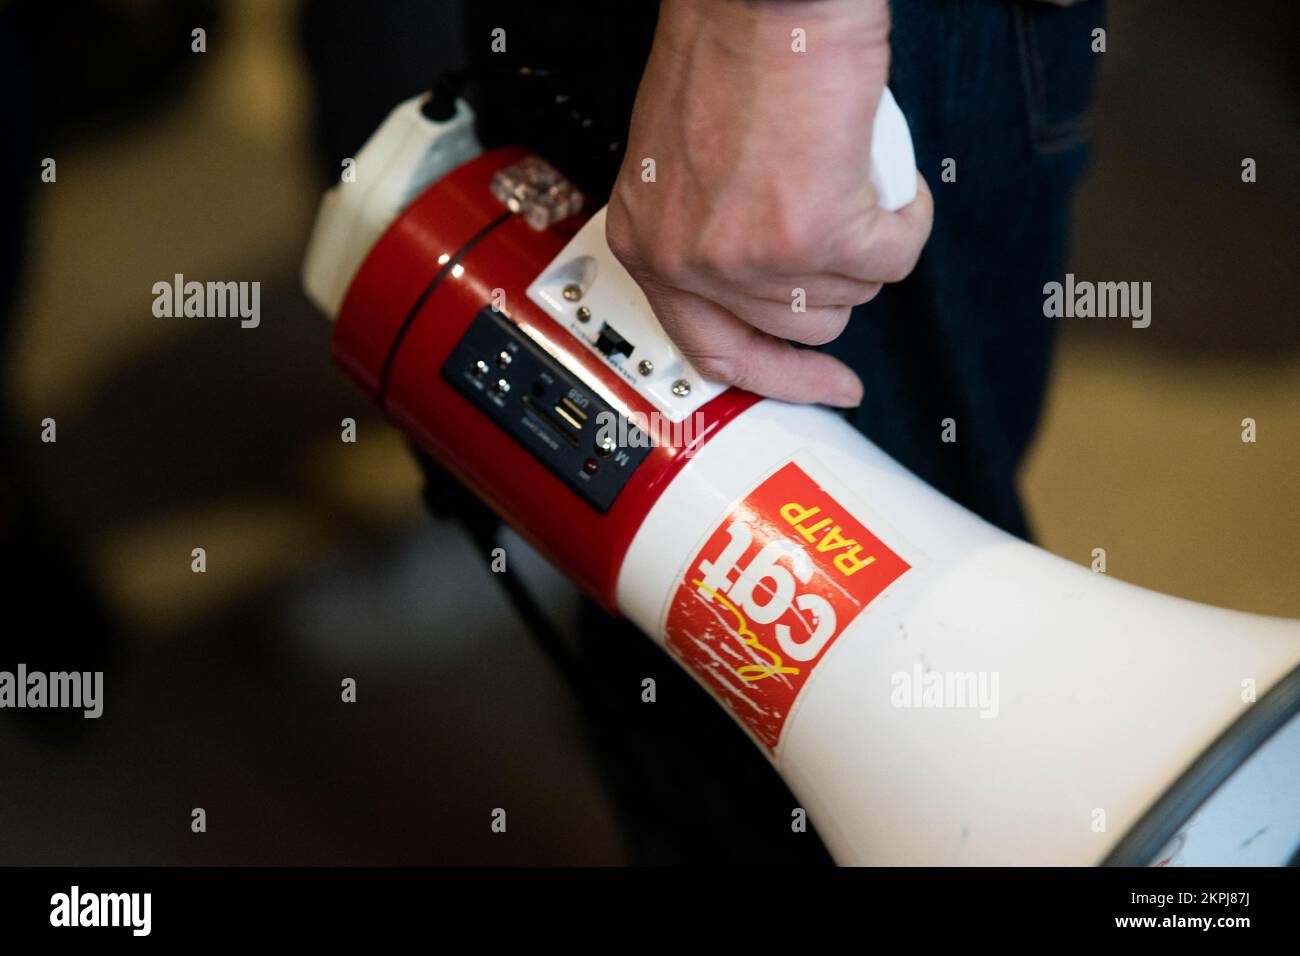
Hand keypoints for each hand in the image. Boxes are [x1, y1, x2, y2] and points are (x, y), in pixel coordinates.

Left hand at [606, 0, 932, 406]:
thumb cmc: (726, 47)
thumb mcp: (687, 164)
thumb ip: (715, 231)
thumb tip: (771, 284)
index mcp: (651, 244)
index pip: (713, 349)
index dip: (779, 376)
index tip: (824, 385)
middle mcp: (693, 262)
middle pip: (798, 325)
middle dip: (835, 275)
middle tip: (845, 221)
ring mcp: (755, 256)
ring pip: (852, 291)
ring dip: (869, 234)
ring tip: (848, 168)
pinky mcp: (820, 233)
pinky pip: (896, 253)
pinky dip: (906, 211)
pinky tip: (881, 167)